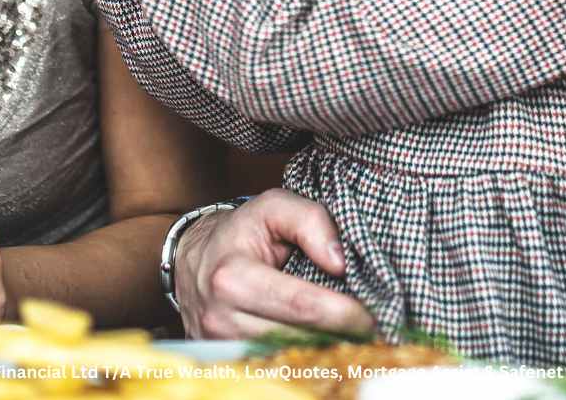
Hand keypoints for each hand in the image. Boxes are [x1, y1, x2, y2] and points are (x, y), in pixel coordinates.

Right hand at [173, 189, 375, 340]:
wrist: (192, 259)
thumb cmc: (239, 231)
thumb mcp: (273, 206)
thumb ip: (311, 221)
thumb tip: (340, 263)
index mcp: (232, 277)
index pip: (300, 305)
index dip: (343, 313)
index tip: (373, 316)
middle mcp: (221, 317)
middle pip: (297, 336)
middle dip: (339, 334)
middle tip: (372, 328)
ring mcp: (220, 343)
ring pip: (287, 354)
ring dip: (323, 346)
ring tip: (351, 333)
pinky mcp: (224, 356)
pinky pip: (272, 361)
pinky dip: (301, 352)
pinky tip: (322, 339)